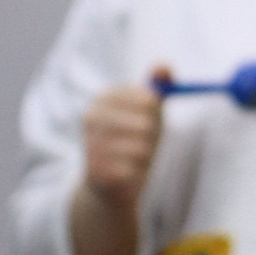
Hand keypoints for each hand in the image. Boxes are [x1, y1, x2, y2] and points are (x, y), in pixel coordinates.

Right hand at [68, 79, 167, 254]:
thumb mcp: (144, 113)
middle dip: (151, 138)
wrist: (107, 187)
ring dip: (145, 157)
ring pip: (143, 146)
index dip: (155, 116)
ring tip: (131, 161)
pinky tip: (126, 174)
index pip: (149, 99)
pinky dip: (137, 173)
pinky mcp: (98, 169)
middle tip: (138, 146)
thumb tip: (164, 67)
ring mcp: (92, 143)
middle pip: (147, 122)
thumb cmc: (129, 144)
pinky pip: (136, 167)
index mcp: (102, 98)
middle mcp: (91, 118)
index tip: (143, 124)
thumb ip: (156, 87)